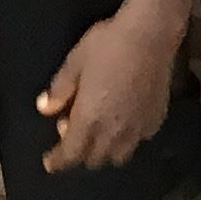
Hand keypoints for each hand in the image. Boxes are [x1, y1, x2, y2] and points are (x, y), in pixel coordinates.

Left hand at [37, 8, 180, 171]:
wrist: (150, 36)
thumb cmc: (107, 45)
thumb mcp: (74, 62)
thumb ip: (60, 90)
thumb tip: (45, 109)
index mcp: (90, 118)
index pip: (71, 153)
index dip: (58, 161)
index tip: (50, 163)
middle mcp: (115, 131)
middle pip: (95, 159)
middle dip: (80, 153)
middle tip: (72, 131)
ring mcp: (138, 129)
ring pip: (118, 156)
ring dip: (104, 151)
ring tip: (97, 131)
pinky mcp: (155, 121)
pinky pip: (137, 142)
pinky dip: (125, 140)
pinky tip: (122, 121)